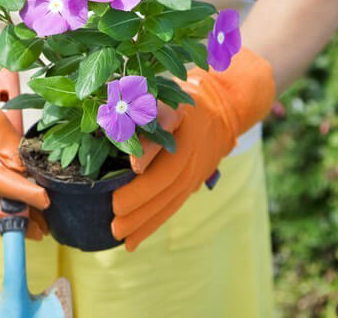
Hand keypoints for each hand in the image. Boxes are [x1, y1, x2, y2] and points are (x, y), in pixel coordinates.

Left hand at [111, 48, 275, 250]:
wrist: (224, 109)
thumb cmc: (185, 99)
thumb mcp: (170, 95)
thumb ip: (153, 112)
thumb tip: (132, 136)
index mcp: (182, 124)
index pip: (165, 141)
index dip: (150, 152)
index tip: (133, 167)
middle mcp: (188, 154)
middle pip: (164, 183)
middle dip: (138, 202)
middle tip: (113, 215)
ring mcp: (191, 173)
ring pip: (167, 202)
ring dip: (143, 221)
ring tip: (119, 236)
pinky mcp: (190, 185)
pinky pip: (171, 208)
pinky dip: (151, 225)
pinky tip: (133, 242)